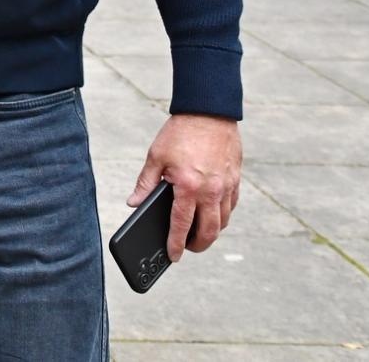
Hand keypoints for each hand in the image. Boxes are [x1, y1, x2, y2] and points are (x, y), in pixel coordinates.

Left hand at [127, 114, 241, 260]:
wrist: (209, 112)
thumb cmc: (180, 133)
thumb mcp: (156, 157)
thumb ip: (145, 183)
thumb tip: (133, 203)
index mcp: (187, 186)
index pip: (181, 225)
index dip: (176, 244)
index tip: (172, 256)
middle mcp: (210, 191)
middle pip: (208, 232)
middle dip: (198, 245)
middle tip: (187, 247)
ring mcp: (226, 187)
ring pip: (223, 222)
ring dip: (211, 232)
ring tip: (198, 233)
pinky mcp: (236, 180)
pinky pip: (231, 207)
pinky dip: (222, 216)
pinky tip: (212, 214)